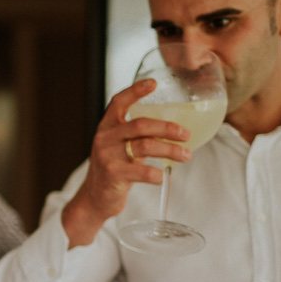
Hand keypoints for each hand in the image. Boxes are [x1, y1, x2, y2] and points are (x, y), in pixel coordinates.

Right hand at [62, 78, 189, 246]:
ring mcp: (107, 156)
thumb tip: (177, 128)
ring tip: (186, 155)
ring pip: (144, 146)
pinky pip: (141, 172)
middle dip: (167, 127)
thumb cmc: (115, 169)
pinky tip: (163, 177)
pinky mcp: (112, 174)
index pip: (118, 102)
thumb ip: (138, 136)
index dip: (135, 91)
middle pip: (140, 125)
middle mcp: (104, 138)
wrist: (95, 198)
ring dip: (170, 150)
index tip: (154, 83)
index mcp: (107, 127)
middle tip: (186, 134)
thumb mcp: (121, 147)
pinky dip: (157, 174)